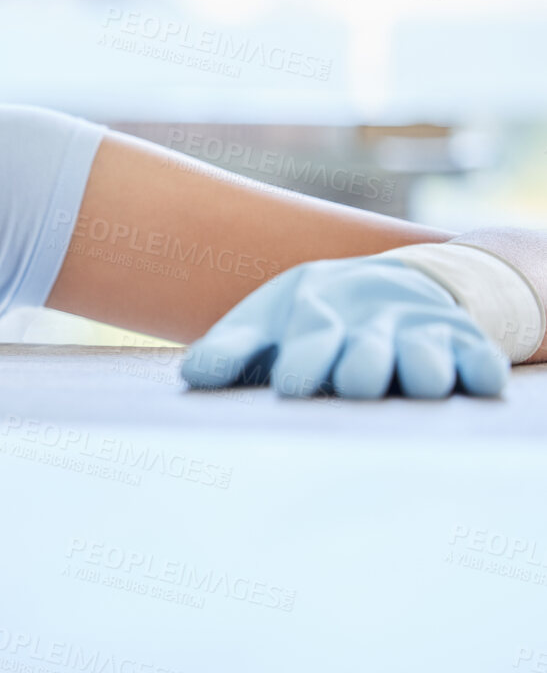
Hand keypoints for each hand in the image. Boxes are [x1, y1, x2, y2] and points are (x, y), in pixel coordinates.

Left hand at [180, 257, 509, 398]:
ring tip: (417, 382)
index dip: (304, 359)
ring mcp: (420, 335)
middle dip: (362, 366)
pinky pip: (480, 360)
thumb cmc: (310, 320)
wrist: (391, 286)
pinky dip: (482, 370)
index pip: (310, 337)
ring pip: (425, 358)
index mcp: (316, 314)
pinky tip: (480, 380)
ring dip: (422, 370)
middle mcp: (369, 324)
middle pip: (368, 353)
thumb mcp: (266, 325)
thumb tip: (190, 376)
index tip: (293, 386)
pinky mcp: (464, 346)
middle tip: (354, 383)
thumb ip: (229, 351)